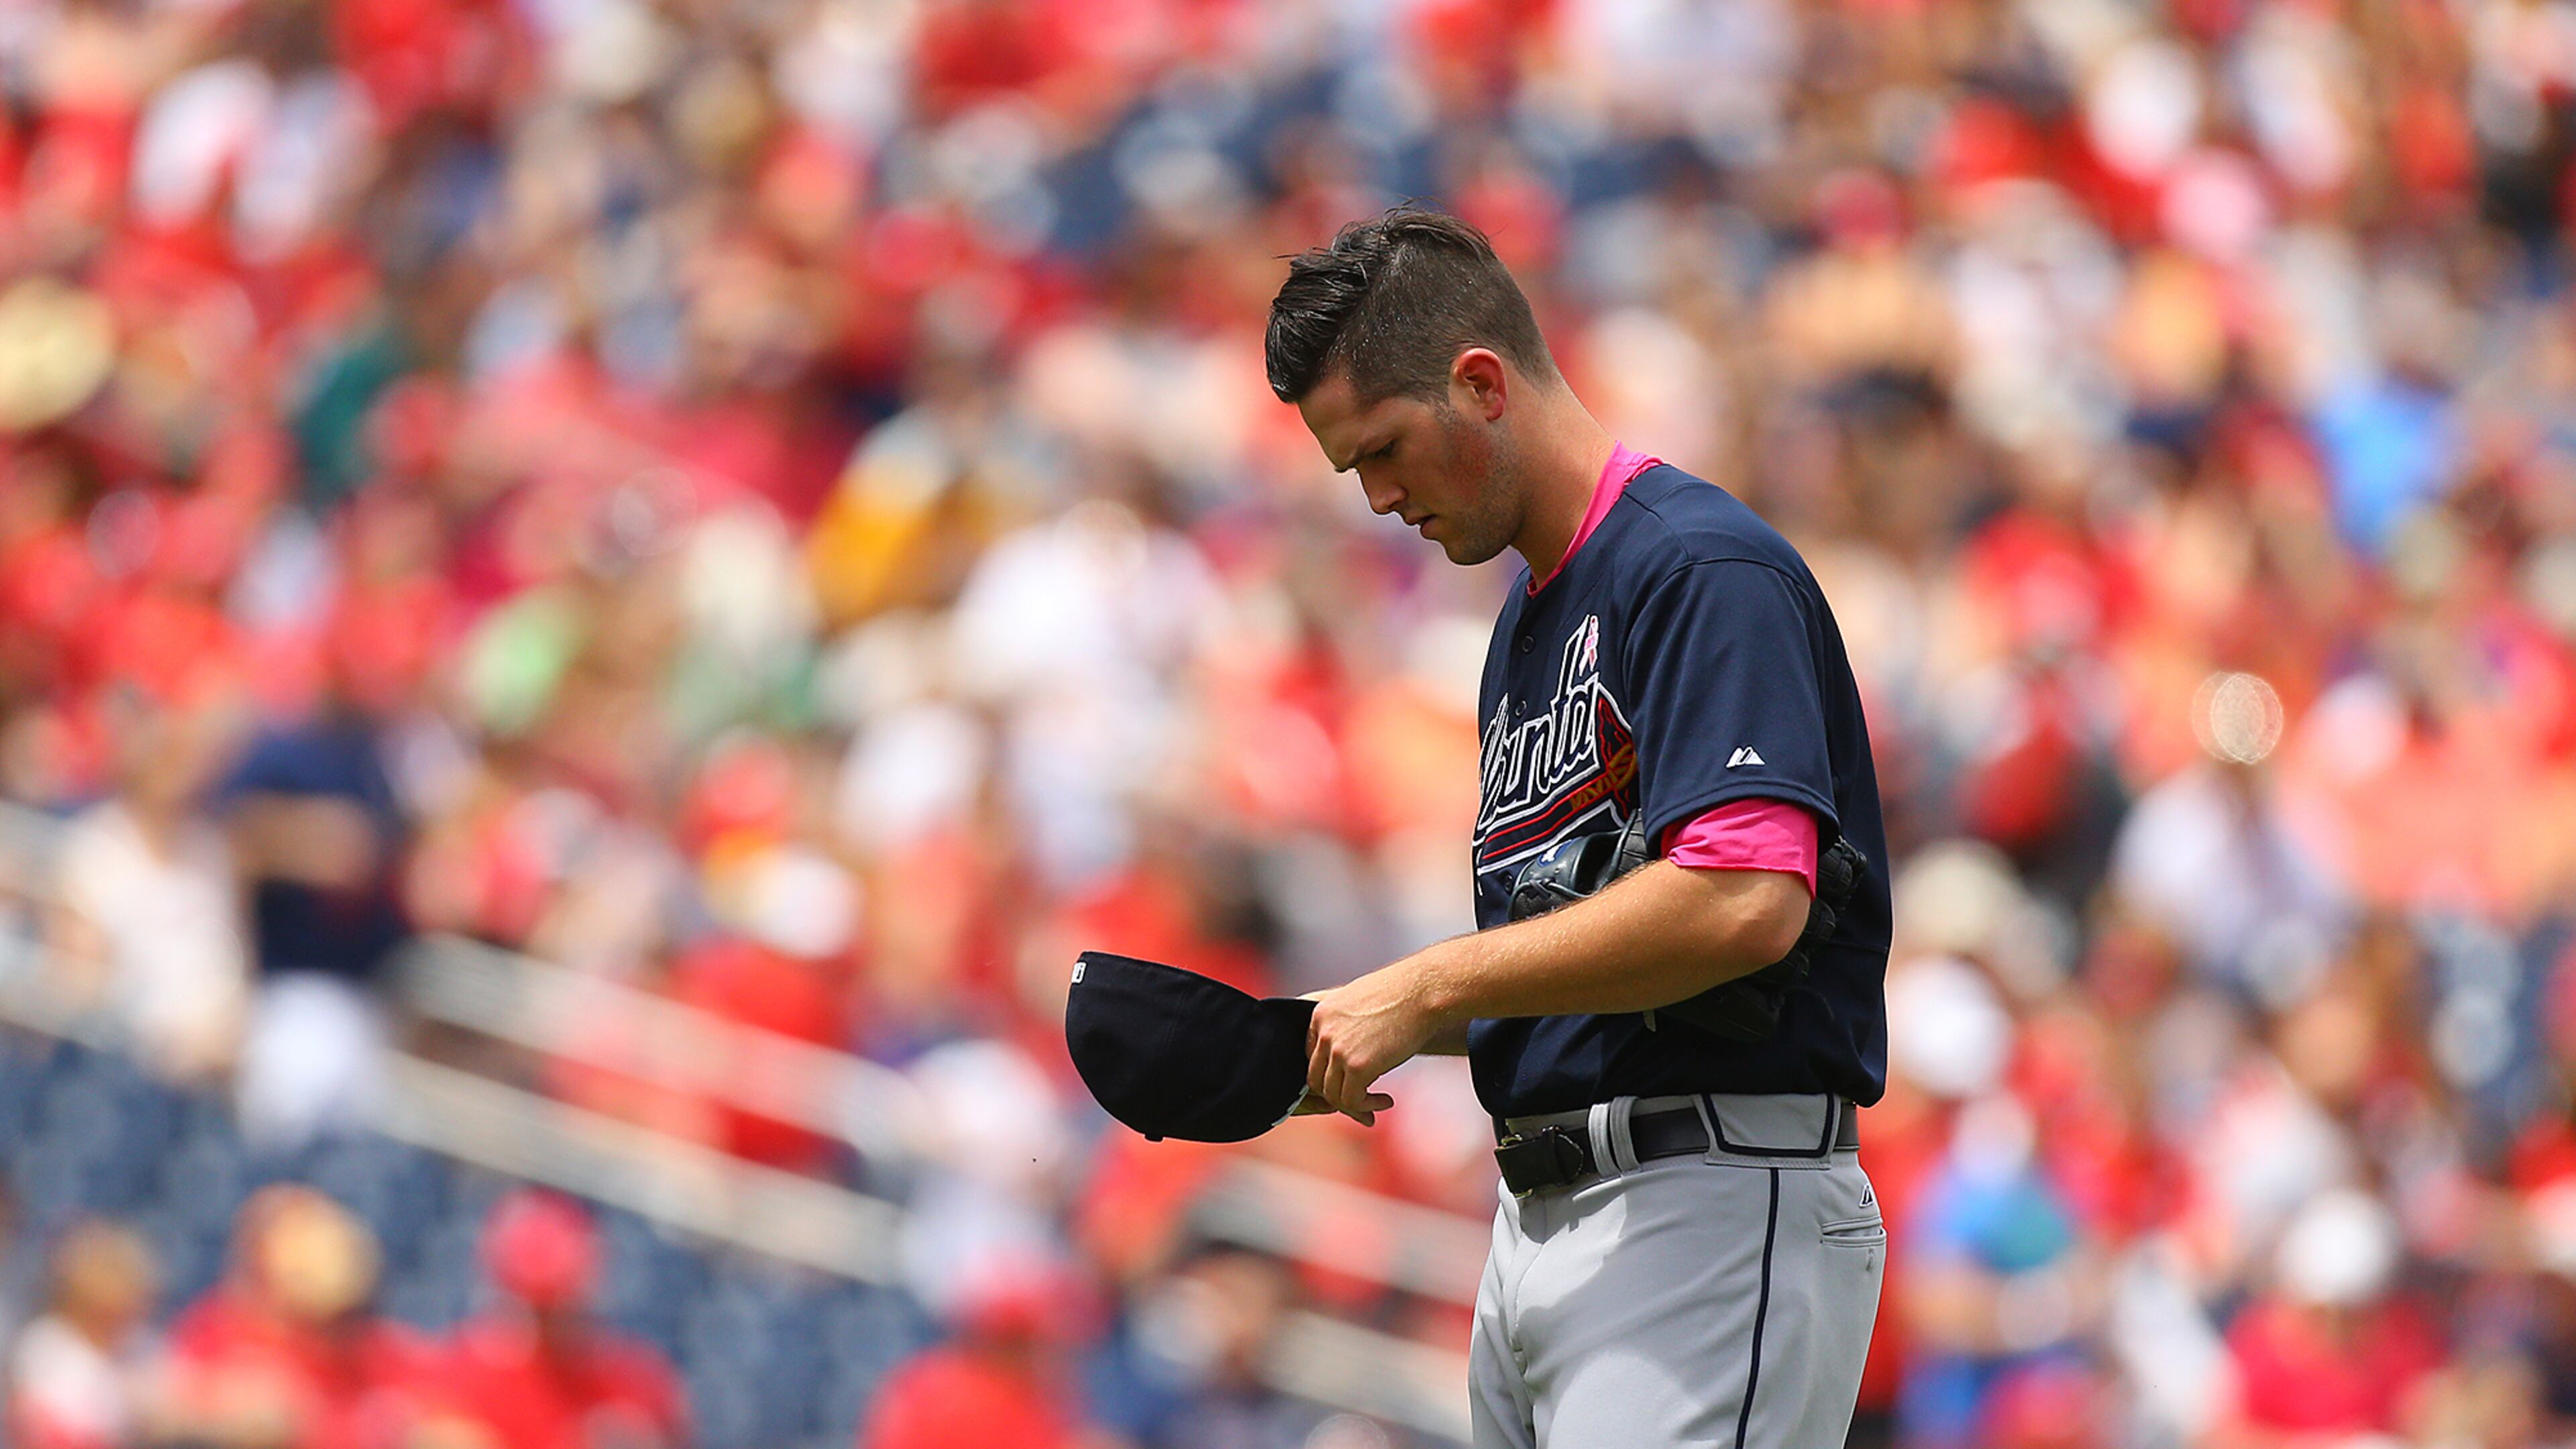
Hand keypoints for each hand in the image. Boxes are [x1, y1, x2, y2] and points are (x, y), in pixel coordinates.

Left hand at [1299, 960, 1447, 1125]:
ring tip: (1377, 1103)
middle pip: (1316, 1079)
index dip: (1330, 1075)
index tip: (1350, 1082)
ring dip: (1354, 1106)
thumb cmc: (1401, 995)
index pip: (1312, 1057)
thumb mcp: (1360, 1002)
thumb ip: (1345, 1025)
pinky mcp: (1357, 1066)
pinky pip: (1352, 1101)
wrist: (1423, 992)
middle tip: (1360, 1102)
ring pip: (1332, 1095)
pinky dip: (1367, 1107)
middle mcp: (1324, 1032)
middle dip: (1338, 1096)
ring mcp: (1338, 1049)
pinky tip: (1386, 1100)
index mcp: (1321, 1015)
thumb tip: (1350, 1057)